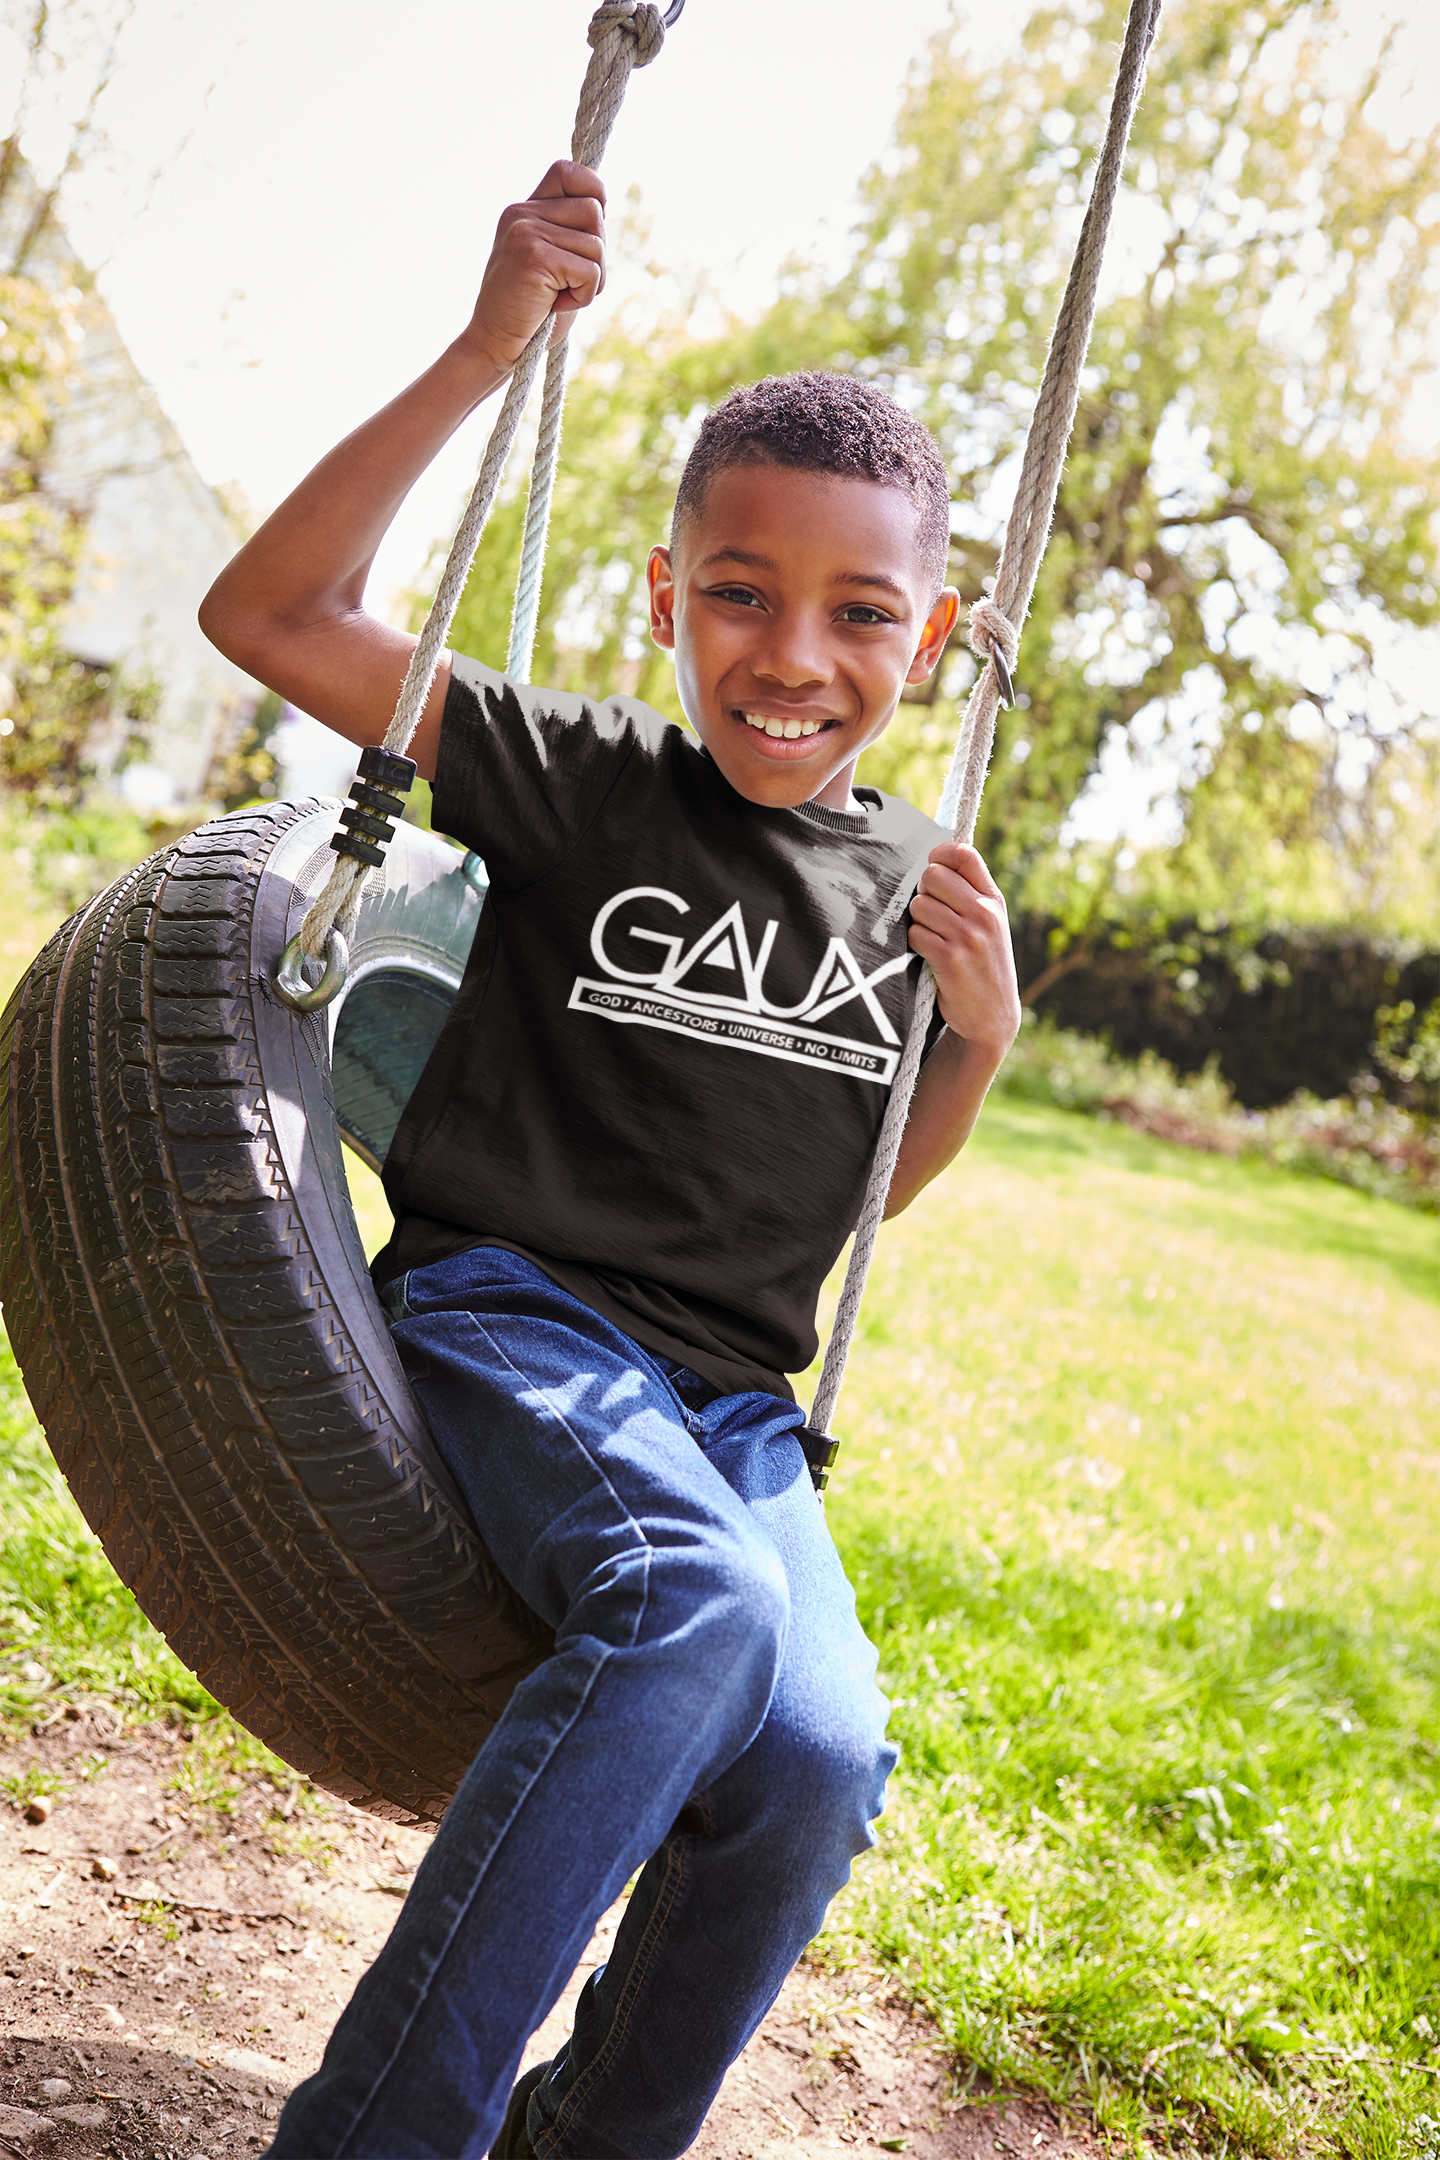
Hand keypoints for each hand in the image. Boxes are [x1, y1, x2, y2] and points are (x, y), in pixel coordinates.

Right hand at [461, 161, 606, 377]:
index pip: (569, 172)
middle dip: (596, 253)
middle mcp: (522, 213)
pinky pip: (590, 270)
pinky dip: (584, 296)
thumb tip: (601, 206)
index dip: (593, 192)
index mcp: (524, 208)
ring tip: (560, 295)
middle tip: (569, 281)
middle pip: (594, 211)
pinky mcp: (535, 257)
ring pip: (596, 243)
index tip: (590, 228)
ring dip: (591, 280)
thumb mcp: (550, 260)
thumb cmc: (529, 310)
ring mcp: (526, 232)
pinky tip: (556, 305)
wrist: (494, 344)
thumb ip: (569, 231)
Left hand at [908, 842, 1021, 1060]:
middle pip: (932, 876)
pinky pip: (915, 934)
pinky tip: (928, 955)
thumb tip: (934, 861)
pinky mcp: (949, 959)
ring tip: (932, 938)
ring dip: (917, 922)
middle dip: (922, 892)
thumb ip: (970, 894)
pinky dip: (915, 944)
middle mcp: (984, 914)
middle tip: (930, 913)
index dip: (940, 855)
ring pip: (919, 906)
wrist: (992, 1016)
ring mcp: (967, 936)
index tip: (932, 868)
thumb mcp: (990, 925)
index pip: (965, 854)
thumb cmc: (983, 964)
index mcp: (994, 900)